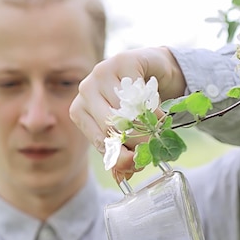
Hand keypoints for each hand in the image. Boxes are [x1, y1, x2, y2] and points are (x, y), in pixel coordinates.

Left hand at [69, 47, 186, 180]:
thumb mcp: (126, 130)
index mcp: (79, 110)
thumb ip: (122, 153)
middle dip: (133, 142)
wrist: (153, 70)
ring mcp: (101, 73)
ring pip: (124, 110)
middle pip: (109, 126)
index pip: (99, 140)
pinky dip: (153, 107)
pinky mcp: (122, 61)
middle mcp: (85, 90)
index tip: (136, 164)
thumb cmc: (135, 103)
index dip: (119, 155)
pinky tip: (159, 113)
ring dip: (145, 126)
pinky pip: (138, 92)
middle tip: (151, 149)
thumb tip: (123, 178)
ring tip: (157, 132)